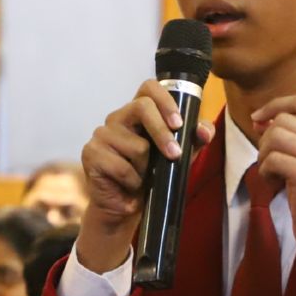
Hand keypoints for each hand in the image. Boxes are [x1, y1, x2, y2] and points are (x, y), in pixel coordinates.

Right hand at [77, 81, 213, 273]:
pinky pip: (121, 167)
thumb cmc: (152, 177)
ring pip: (136, 145)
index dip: (165, 100)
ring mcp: (102, 134)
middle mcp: (118, 118)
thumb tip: (204, 131)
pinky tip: (129, 185)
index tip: (179, 123)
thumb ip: (193, 139)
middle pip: (141, 107)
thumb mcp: (180, 156)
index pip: (149, 87)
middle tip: (175, 155)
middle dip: (162, 133)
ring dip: (146, 168)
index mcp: (137, 112)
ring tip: (143, 177)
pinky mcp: (91, 154)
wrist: (127, 208)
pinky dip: (132, 181)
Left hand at [251, 95, 295, 280]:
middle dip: (265, 140)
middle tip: (270, 162)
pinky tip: (274, 184)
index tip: (258, 119)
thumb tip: (260, 118)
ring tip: (272, 173)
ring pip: (274, 136)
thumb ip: (293, 136)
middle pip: (282, 120)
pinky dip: (266, 172)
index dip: (275, 105)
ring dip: (264, 155)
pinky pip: (273, 159)